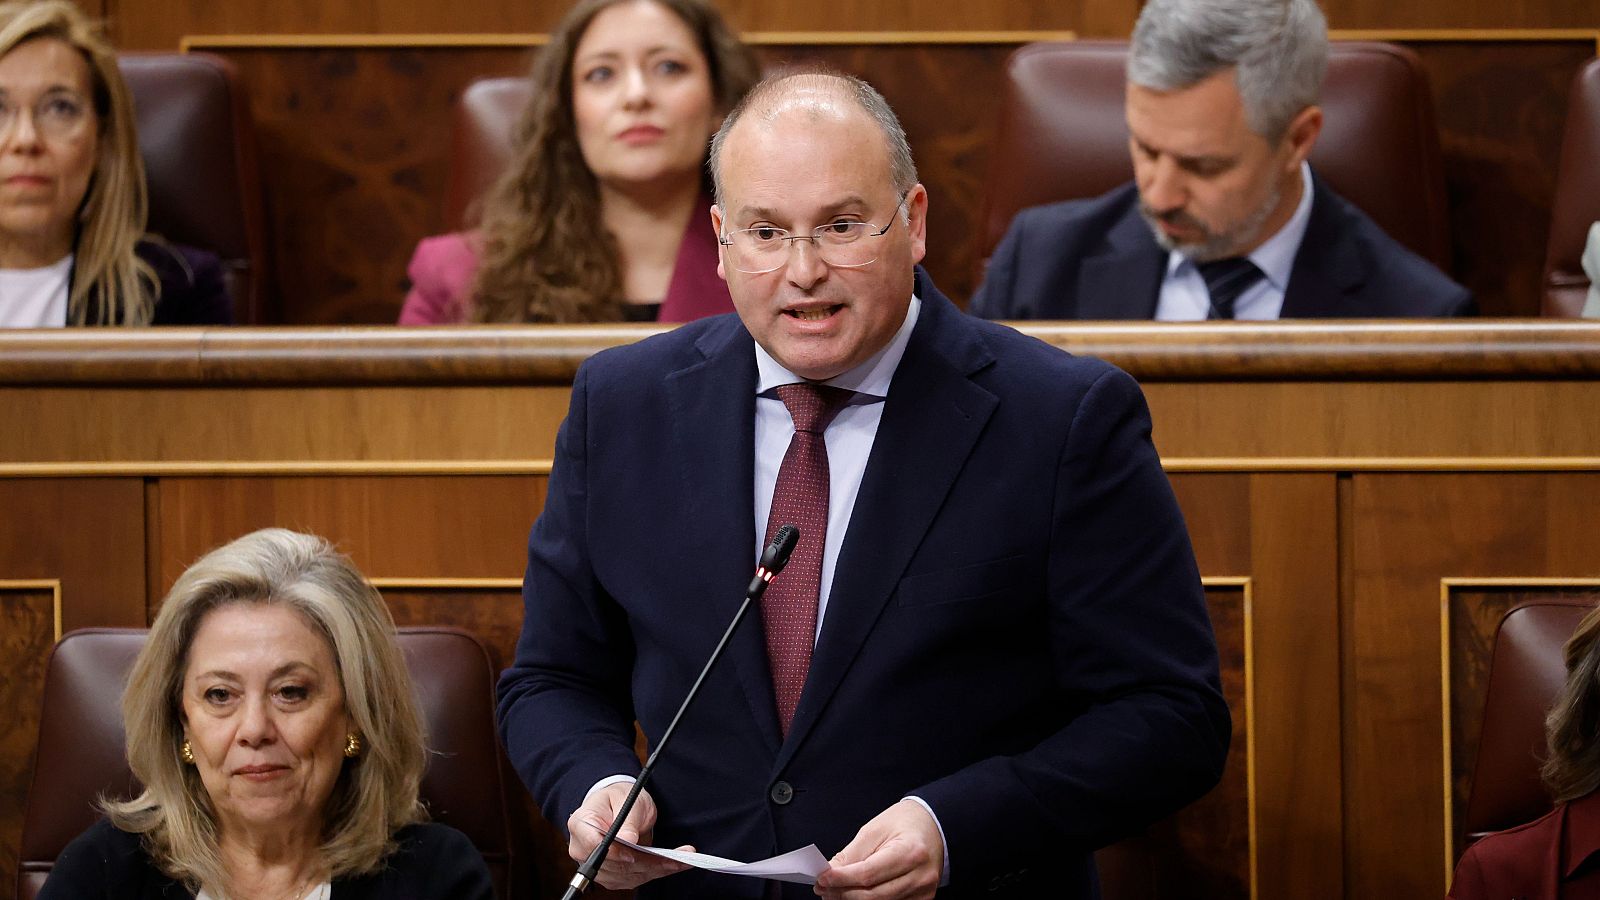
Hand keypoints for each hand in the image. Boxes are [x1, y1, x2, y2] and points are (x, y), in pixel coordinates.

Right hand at [566, 782, 692, 889]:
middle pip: (613, 865)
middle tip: (674, 858)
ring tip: (680, 860)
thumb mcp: (626, 798)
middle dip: (646, 863)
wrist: (617, 805)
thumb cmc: (619, 797)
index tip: (634, 854)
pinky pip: (633, 878)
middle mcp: (583, 849)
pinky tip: (673, 864)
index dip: (614, 853)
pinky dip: (655, 872)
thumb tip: (627, 839)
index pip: (594, 845)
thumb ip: (627, 819)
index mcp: (581, 824)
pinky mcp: (611, 874)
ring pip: (626, 876)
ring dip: (655, 870)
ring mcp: (597, 865)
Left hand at [814, 799, 943, 898]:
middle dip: (843, 894)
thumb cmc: (906, 823)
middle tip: (823, 888)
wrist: (934, 826)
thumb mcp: (875, 829)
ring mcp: (923, 892)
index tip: (822, 878)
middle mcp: (921, 876)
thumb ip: (852, 854)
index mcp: (910, 851)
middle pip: (873, 896)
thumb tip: (830, 872)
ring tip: (834, 893)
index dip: (841, 879)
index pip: (868, 874)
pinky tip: (854, 896)